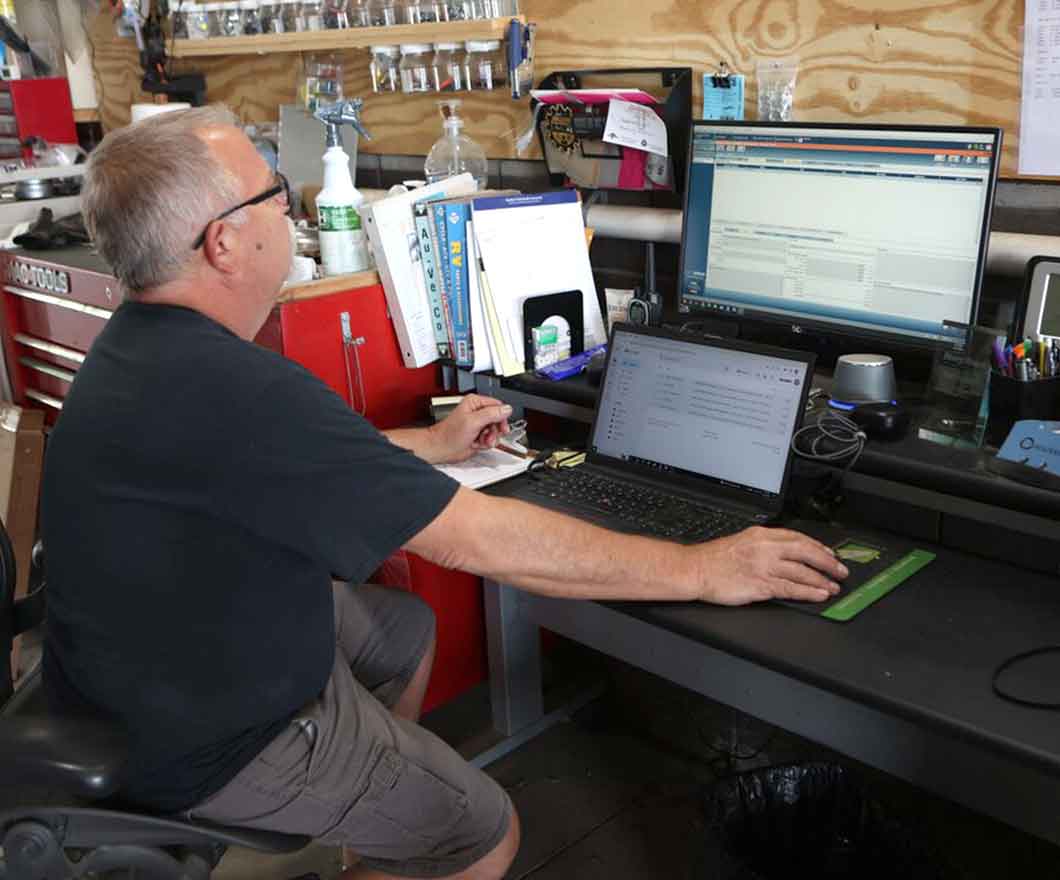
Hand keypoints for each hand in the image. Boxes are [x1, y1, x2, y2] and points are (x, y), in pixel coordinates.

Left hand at [428, 394, 512, 463]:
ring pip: (495, 431)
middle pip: (498, 420)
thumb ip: (491, 414)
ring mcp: (479, 425)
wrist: (442, 449)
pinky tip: (478, 444)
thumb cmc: (449, 435)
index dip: (501, 417)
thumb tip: (507, 409)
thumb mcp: (473, 421)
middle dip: (495, 430)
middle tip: (490, 435)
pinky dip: (486, 444)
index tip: (502, 426)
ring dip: (491, 438)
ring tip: (481, 441)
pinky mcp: (479, 436)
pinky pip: (491, 439)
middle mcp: (478, 412)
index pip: (498, 406)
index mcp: (475, 403)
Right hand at [693, 527, 847, 604]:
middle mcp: (765, 548)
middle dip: (827, 562)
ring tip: (834, 586)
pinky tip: (818, 595)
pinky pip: (790, 588)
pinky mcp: (760, 585)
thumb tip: (788, 553)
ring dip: (821, 579)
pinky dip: (808, 592)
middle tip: (840, 570)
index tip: (829, 555)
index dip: (818, 547)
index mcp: (761, 534)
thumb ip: (765, 545)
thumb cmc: (714, 559)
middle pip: (805, 552)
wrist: (695, 569)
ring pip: (801, 571)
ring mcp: (763, 566)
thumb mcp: (742, 542)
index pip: (798, 538)